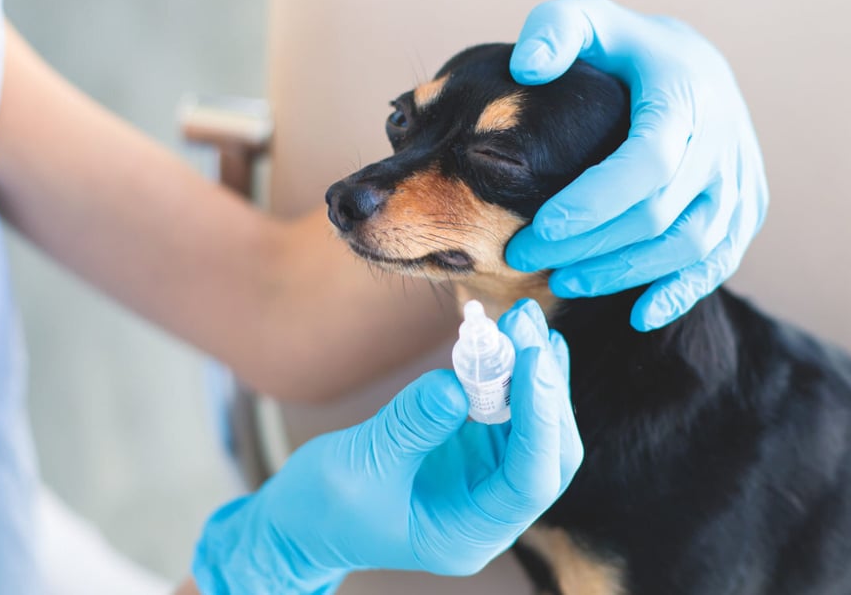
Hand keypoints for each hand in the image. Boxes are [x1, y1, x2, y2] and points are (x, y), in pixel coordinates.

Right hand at [192, 299, 581, 593]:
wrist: (303, 517)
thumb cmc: (325, 506)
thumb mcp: (360, 464)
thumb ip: (410, 426)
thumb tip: (455, 384)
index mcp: (466, 533)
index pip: (529, 479)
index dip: (540, 416)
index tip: (533, 356)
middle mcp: (487, 510)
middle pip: (546, 451)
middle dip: (544, 386)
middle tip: (529, 325)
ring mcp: (484, 480)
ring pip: (533, 426)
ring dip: (532, 371)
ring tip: (523, 317)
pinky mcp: (472, 452)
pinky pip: (507, 411)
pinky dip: (509, 374)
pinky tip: (512, 337)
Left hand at [506, 0, 768, 330]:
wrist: (694, 68)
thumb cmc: (626, 51)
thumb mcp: (590, 21)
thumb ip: (556, 30)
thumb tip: (527, 67)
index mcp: (686, 96)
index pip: (647, 161)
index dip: (593, 202)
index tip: (539, 229)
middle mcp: (722, 142)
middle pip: (661, 214)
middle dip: (588, 245)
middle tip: (524, 258)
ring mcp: (738, 181)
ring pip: (690, 246)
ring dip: (623, 274)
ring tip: (561, 283)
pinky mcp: (744, 210)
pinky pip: (719, 262)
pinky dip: (681, 292)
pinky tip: (637, 314)